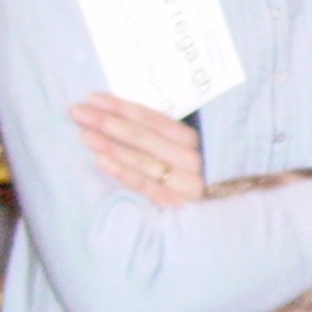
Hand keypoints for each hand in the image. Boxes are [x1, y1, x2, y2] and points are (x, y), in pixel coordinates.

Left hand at [73, 94, 204, 206]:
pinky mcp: (178, 205)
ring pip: (142, 160)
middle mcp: (194, 159)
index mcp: (200, 140)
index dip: (124, 108)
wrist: (232, 213)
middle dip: (109, 122)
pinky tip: (101, 160)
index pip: (156, 120)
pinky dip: (123, 172)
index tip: (95, 98)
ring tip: (84, 134)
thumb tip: (133, 114)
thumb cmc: (212, 172)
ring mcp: (186, 184)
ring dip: (111, 145)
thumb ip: (176, 134)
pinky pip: (146, 187)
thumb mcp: (203, 147)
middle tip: (78, 112)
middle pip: (144, 137)